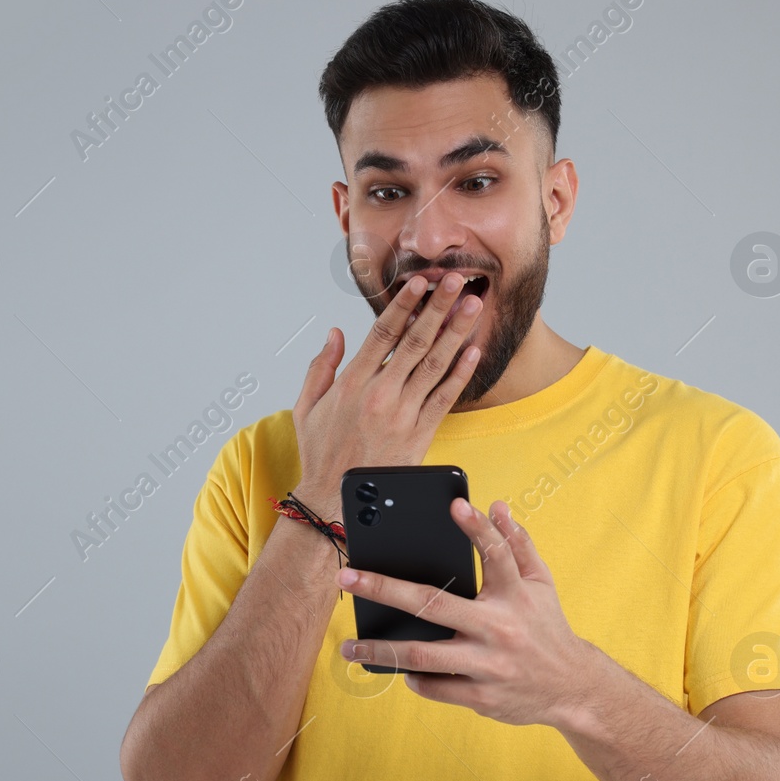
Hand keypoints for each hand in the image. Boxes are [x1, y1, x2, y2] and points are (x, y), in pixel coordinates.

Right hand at [291, 273, 482, 519]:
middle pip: (414, 341)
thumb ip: (320, 367)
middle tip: (454, 280)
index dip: (403, 305)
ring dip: (455, 332)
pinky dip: (460, 374)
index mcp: (351, 384)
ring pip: (434, 365)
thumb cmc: (321, 454)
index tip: (417, 282)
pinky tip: (473, 352)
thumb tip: (335, 333)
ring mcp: (402, 415)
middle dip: (436, 307)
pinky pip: (444, 399)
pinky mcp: (419, 435)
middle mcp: (379, 395)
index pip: (381, 334)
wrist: (335, 500)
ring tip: (471, 306)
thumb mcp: (306, 407)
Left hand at [335, 498, 606, 726]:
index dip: (478, 528)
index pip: (497, 554)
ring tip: (350, 646)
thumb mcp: (541, 584)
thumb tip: (498, 506)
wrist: (575, 689)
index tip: (455, 504)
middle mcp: (500, 628)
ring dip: (381, 650)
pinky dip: (414, 679)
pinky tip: (399, 671)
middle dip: (386, 588)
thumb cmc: (547, 628)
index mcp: (516, 596)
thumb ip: (519, 544)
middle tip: (348, 577)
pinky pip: (436, 687)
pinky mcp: (482, 696)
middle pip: (434, 604)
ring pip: (424, 656)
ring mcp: (489, 664)